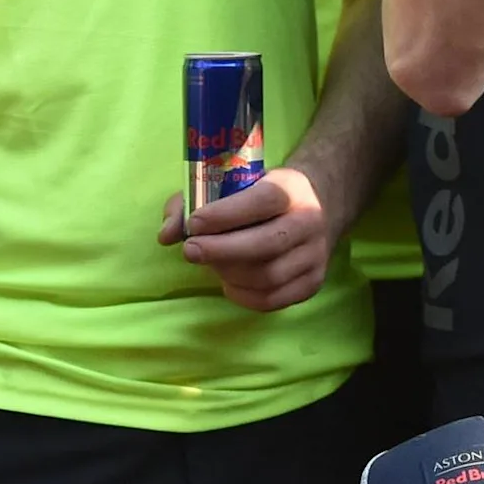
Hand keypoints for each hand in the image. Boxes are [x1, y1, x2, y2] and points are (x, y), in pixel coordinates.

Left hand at [156, 167, 335, 311]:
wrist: (317, 204)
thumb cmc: (262, 194)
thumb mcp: (232, 184)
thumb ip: (191, 202)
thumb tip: (165, 236)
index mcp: (290, 189)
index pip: (260, 203)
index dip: (224, 216)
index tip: (194, 225)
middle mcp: (309, 222)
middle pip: (265, 245)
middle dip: (220, 251)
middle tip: (190, 252)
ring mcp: (315, 255)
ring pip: (267, 277)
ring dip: (230, 274)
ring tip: (212, 264)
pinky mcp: (313, 282)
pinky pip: (273, 300)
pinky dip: (243, 296)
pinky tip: (229, 283)